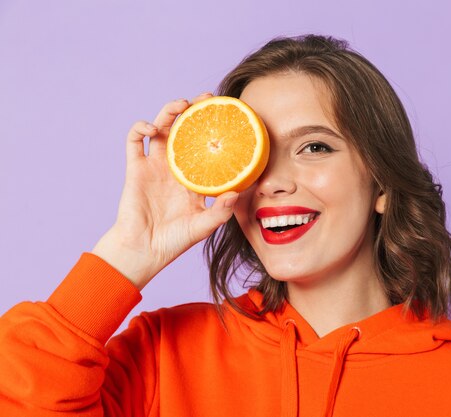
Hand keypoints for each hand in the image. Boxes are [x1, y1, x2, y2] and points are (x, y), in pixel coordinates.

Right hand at [92, 93, 238, 288]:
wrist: (144, 250)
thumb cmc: (175, 240)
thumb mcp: (204, 226)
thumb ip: (220, 211)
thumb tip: (238, 192)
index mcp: (194, 177)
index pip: (207, 145)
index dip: (215, 129)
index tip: (229, 115)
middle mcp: (176, 166)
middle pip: (184, 129)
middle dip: (194, 110)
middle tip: (207, 98)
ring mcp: (154, 165)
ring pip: (161, 128)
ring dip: (169, 112)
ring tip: (181, 105)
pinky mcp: (135, 168)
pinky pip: (135, 141)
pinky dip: (141, 128)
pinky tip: (152, 129)